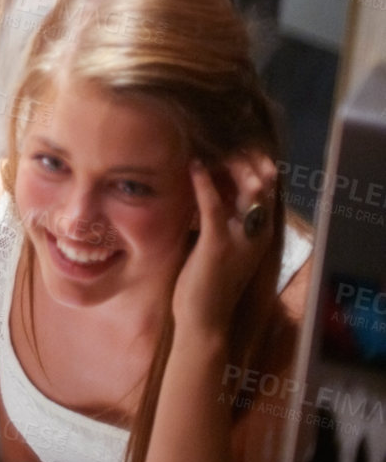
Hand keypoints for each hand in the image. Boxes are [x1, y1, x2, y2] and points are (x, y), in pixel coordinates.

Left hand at [172, 151, 276, 338]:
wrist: (205, 321)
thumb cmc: (207, 281)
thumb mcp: (218, 242)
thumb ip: (220, 216)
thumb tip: (210, 183)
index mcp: (261, 232)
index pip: (267, 187)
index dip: (253, 162)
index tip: (232, 144)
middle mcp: (259, 233)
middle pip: (263, 183)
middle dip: (247, 157)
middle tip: (223, 139)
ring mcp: (242, 239)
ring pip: (248, 189)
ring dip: (231, 164)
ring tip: (211, 146)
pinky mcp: (218, 245)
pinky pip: (215, 206)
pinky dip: (205, 182)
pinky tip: (194, 166)